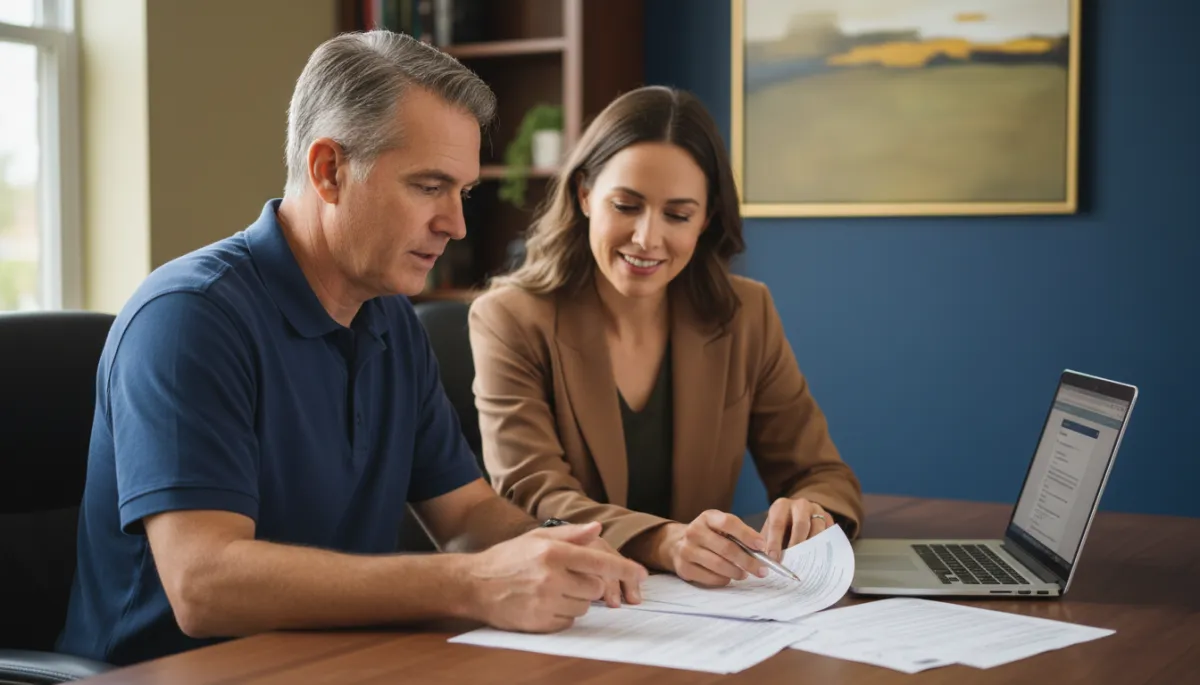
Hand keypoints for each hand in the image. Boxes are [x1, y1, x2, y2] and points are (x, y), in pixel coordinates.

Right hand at [465, 521, 647, 632]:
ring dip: (576, 599)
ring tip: (552, 589)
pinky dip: (563, 613)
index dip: (625, 569)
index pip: (600, 562)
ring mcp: (545, 601)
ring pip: (584, 606)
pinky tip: (544, 602)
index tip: (642, 574)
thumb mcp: (538, 537)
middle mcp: (551, 577)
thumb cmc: (509, 558)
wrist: (475, 584)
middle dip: (589, 583)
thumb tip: (599, 529)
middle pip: (596, 587)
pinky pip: (568, 621)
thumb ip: (571, 534)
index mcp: (553, 552)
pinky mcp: (539, 622)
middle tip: (568, 577)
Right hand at [661, 510, 770, 587]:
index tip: (761, 546)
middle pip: (726, 548)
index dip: (747, 534)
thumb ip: (738, 534)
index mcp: (707, 517)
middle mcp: (695, 531)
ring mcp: (687, 550)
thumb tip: (761, 551)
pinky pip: (710, 578)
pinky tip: (729, 577)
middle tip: (762, 570)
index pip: (728, 523)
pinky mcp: (684, 567)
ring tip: (744, 574)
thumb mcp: (719, 526)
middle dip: (748, 561)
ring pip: (719, 565)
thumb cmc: (708, 536)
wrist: (677, 544)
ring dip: (737, 572)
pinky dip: (724, 579)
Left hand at [760, 498, 831, 561]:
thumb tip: (765, 564)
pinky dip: (824, 548)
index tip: (774, 559)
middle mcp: (800, 505)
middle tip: (793, 562)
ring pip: (818, 529)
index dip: (774, 542)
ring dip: (812, 547)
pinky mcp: (828, 519)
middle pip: (800, 524)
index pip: (777, 523)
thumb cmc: (780, 530)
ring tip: (807, 564)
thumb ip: (767, 545)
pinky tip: (819, 561)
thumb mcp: (770, 534)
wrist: (797, 520)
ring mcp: (817, 511)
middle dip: (796, 544)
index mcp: (781, 506)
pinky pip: (829, 534)